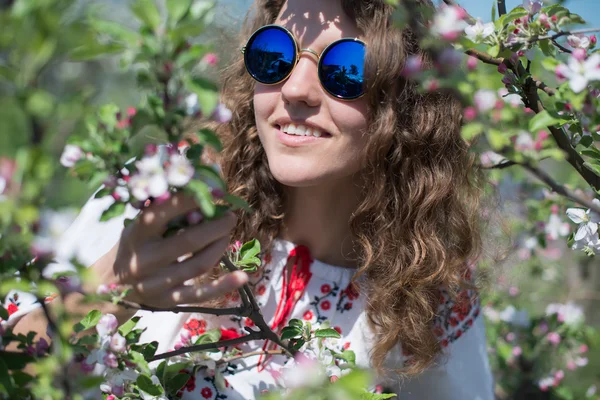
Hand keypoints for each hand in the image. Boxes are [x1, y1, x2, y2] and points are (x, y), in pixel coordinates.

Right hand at [97, 193, 247, 306]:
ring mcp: (156, 284)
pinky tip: (242, 276)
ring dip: (219, 247)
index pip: (162, 214)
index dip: (190, 202)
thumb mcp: (141, 225)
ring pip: (198, 266)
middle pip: (188, 242)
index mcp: (136, 234)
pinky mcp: (167, 301)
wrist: (112, 284)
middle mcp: (144, 260)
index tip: (214, 192)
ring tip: (227, 234)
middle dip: (215, 227)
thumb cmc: (136, 244)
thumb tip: (203, 186)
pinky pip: (200, 295)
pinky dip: (223, 285)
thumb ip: (166, 210)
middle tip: (230, 217)